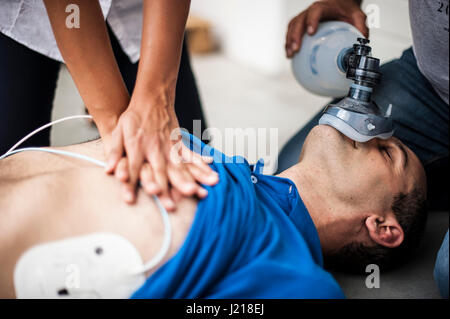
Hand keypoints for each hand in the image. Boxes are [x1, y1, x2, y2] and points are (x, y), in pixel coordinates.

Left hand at [103, 91, 218, 210]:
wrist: (152, 99)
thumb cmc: (133, 118)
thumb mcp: (118, 132)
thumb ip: (115, 151)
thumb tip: (109, 170)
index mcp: (137, 147)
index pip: (132, 169)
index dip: (130, 185)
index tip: (130, 200)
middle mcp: (155, 149)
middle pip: (160, 173)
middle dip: (165, 190)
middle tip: (170, 206)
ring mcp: (170, 147)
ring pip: (179, 167)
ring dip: (188, 181)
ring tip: (196, 193)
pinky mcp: (180, 144)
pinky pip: (192, 157)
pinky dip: (202, 167)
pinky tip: (211, 176)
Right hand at [286, 0, 368, 57]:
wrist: (341, 6)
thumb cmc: (347, 11)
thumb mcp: (358, 16)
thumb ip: (361, 28)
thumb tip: (363, 45)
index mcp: (325, 7)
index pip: (315, 11)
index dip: (311, 21)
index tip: (311, 32)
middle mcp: (311, 11)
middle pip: (299, 20)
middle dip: (295, 35)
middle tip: (296, 49)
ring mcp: (304, 17)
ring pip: (292, 26)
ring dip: (289, 40)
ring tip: (290, 54)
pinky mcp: (301, 25)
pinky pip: (291, 32)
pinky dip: (288, 43)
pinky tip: (289, 55)